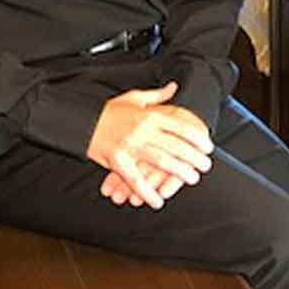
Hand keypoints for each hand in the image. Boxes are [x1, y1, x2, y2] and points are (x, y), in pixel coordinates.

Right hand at [87, 81, 212, 208]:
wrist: (80, 120)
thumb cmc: (109, 111)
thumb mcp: (134, 97)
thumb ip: (157, 96)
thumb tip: (175, 87)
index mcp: (149, 115)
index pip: (180, 126)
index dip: (197, 137)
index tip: (208, 146)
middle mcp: (142, 130)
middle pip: (175, 145)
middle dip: (193, 157)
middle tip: (205, 165)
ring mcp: (130, 146)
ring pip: (160, 161)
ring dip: (178, 172)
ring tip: (191, 178)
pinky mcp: (117, 161)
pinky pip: (135, 179)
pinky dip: (147, 191)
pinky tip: (158, 200)